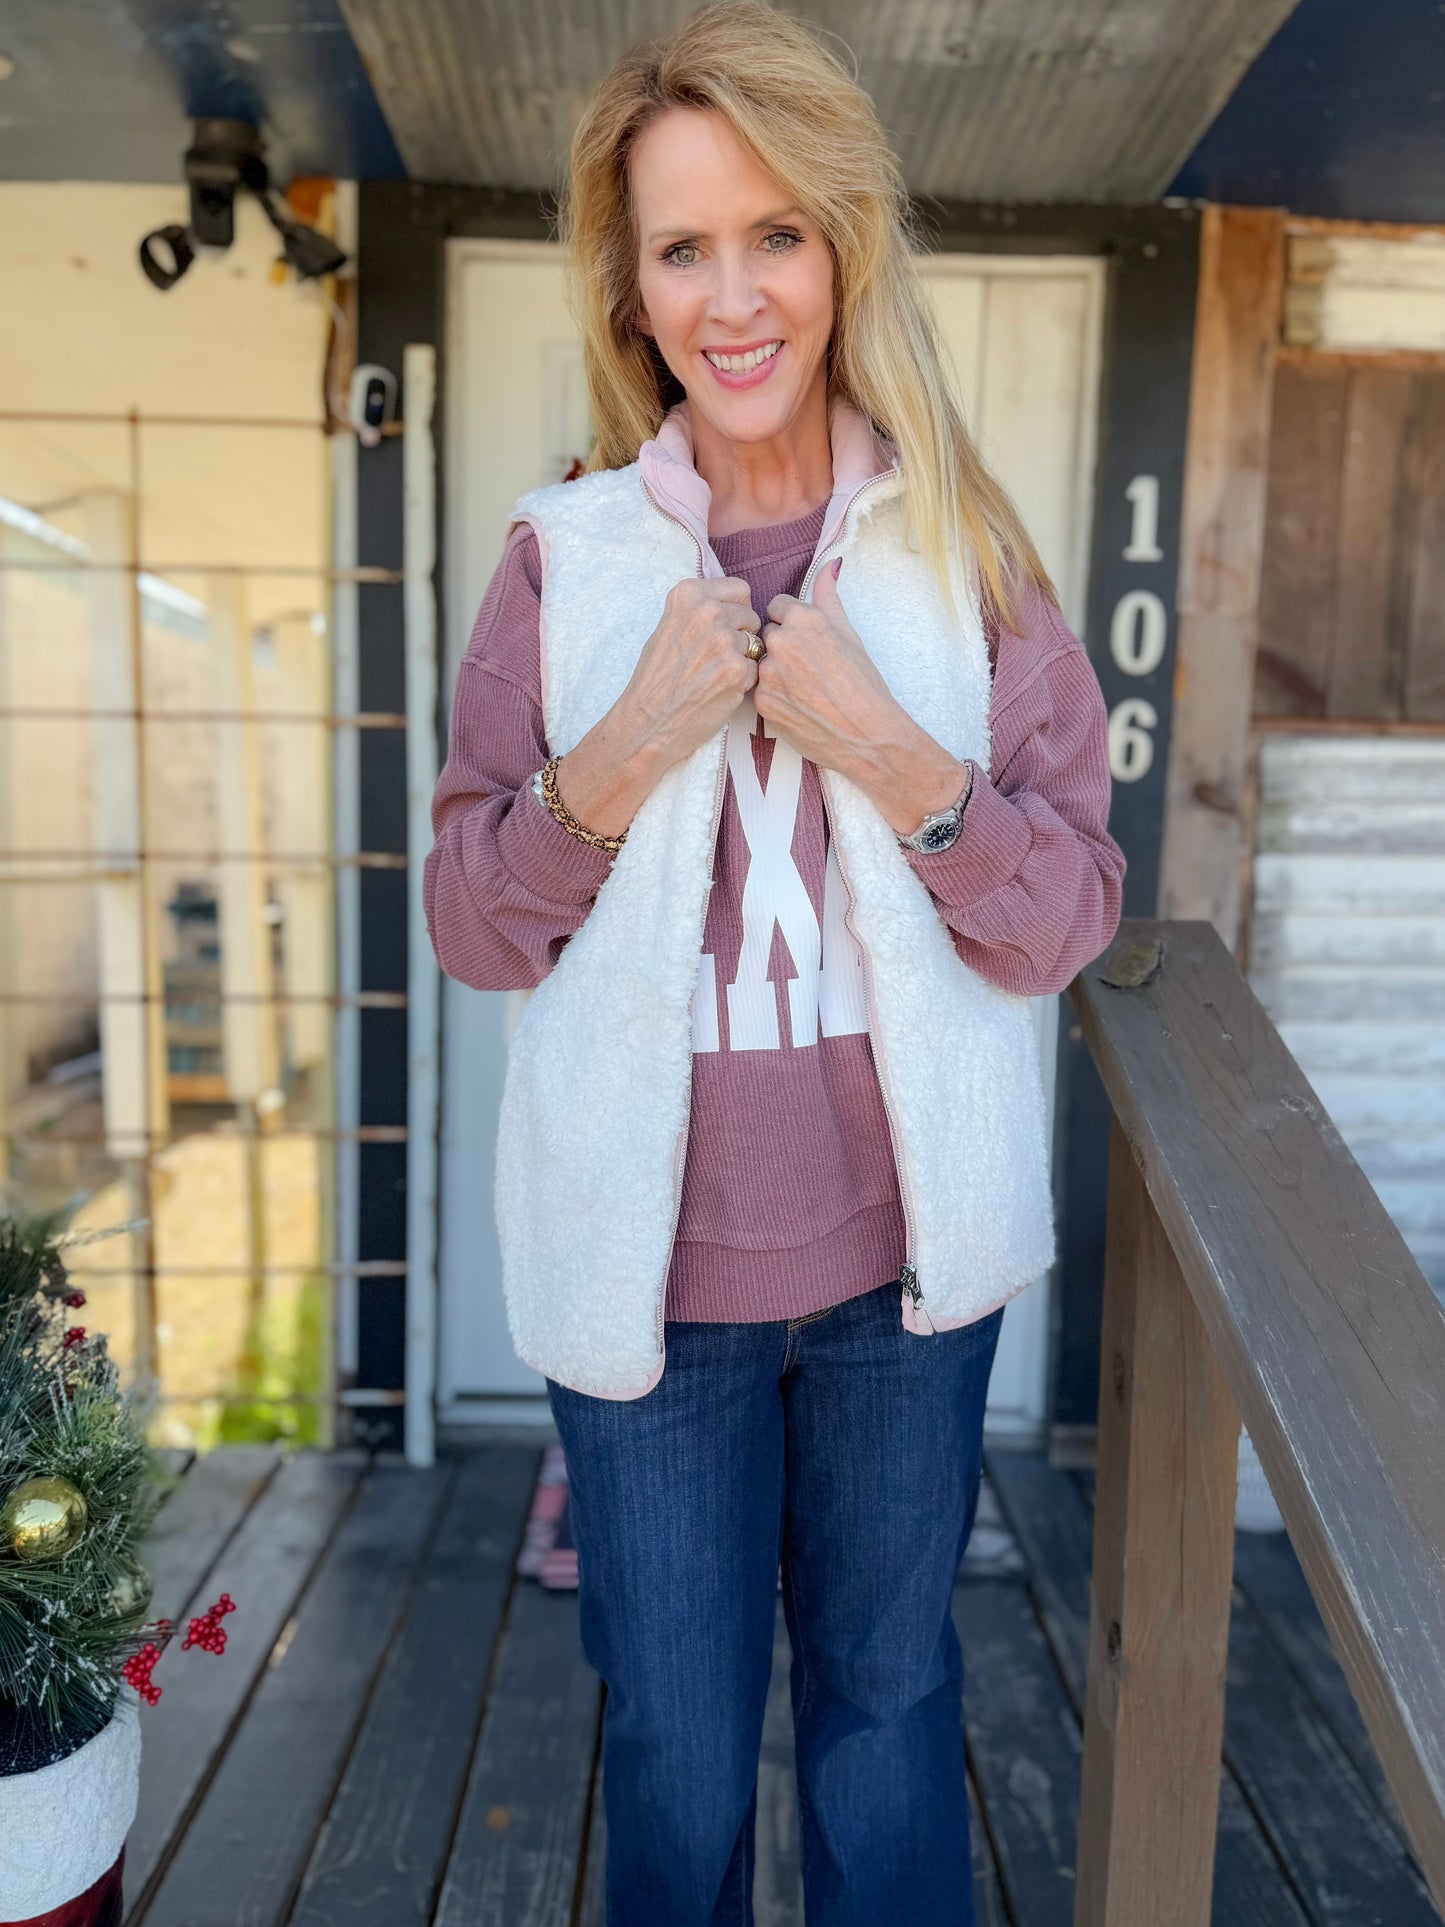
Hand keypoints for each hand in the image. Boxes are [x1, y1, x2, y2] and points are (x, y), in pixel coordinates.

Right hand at [552, 577, 759, 837]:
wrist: (648, 722)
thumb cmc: (655, 680)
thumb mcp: (667, 627)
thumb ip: (698, 611)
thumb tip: (731, 604)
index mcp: (689, 594)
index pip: (740, 590)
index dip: (737, 611)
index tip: (724, 628)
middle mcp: (707, 610)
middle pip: (751, 616)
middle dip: (742, 636)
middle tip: (716, 658)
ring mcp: (724, 639)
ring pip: (756, 644)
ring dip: (743, 660)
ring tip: (715, 675)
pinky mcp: (737, 668)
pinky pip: (756, 669)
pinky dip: (743, 682)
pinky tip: (719, 690)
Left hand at [755, 563, 971, 835]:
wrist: (866, 734)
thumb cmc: (864, 684)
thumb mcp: (849, 633)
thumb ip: (829, 596)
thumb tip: (830, 564)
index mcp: (804, 619)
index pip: (776, 606)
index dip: (791, 623)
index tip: (806, 642)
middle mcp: (781, 641)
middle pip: (766, 634)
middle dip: (781, 647)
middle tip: (808, 669)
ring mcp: (768, 672)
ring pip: (760, 662)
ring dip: (774, 672)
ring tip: (803, 689)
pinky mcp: (761, 701)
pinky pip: (758, 689)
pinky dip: (773, 696)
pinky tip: (796, 705)